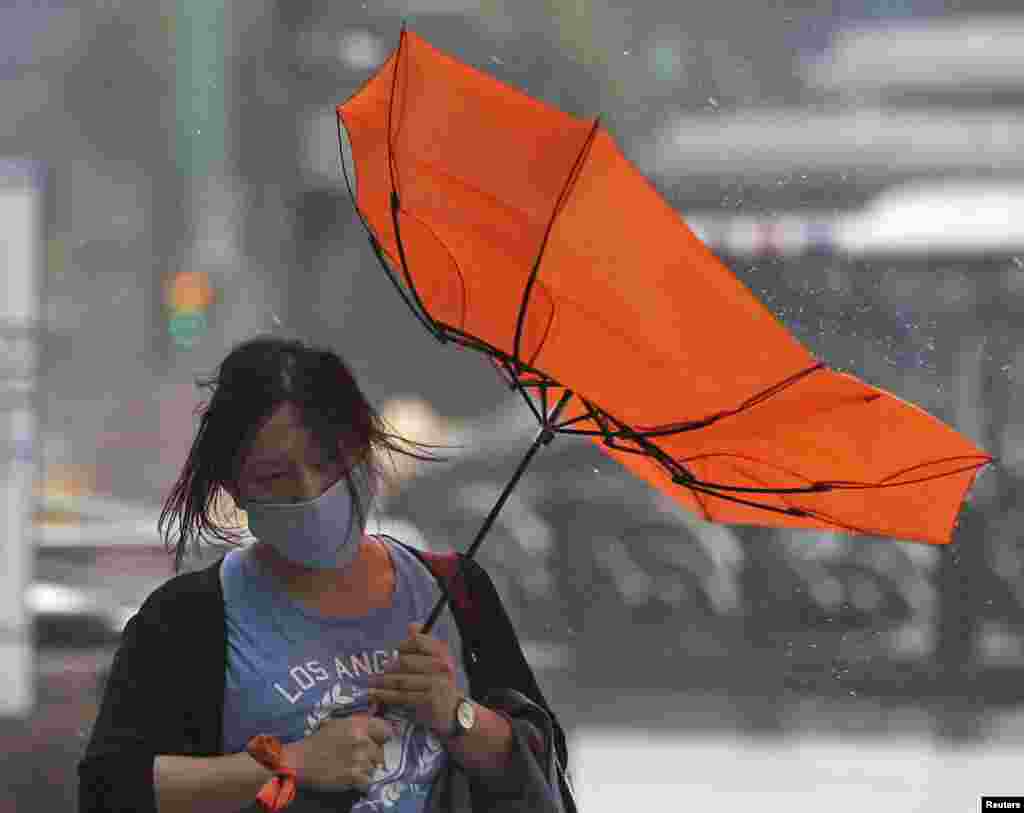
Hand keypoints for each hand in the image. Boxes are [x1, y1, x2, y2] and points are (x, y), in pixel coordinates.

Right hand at [283, 709, 395, 792]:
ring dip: (365, 770)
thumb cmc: (317, 742)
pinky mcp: (353, 774)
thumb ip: (357, 725)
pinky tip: (351, 779)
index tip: (380, 743)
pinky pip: (367, 781)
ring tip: (351, 769)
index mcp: (357, 725)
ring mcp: (358, 757)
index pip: (384, 729)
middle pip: (379, 752)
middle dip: (372, 758)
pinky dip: (361, 783)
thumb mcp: (338, 725)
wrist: (300, 760)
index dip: (383, 737)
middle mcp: (360, 739)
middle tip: (360, 761)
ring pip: (373, 767)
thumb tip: (377, 728)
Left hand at [368, 623, 460, 737]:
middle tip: (373, 671)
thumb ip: (424, 644)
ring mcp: (436, 683)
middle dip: (386, 667)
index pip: (418, 641)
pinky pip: (403, 695)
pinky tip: (376, 694)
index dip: (402, 645)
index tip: (390, 652)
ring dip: (382, 682)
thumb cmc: (439, 682)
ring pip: (401, 680)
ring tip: (370, 682)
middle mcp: (441, 666)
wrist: (453, 710)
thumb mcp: (436, 661)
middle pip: (406, 662)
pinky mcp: (430, 700)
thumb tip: (411, 625)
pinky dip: (386, 695)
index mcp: (442, 653)